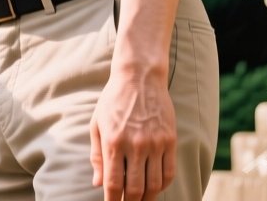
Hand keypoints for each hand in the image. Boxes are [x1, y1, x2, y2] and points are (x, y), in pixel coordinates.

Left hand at [90, 66, 175, 200]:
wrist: (139, 78)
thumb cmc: (112, 101)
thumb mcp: (97, 125)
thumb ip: (97, 156)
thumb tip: (98, 184)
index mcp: (113, 142)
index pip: (114, 182)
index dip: (113, 200)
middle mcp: (136, 145)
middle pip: (136, 188)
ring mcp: (155, 144)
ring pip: (154, 184)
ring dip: (147, 198)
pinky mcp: (170, 140)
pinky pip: (169, 172)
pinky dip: (162, 185)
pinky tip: (155, 188)